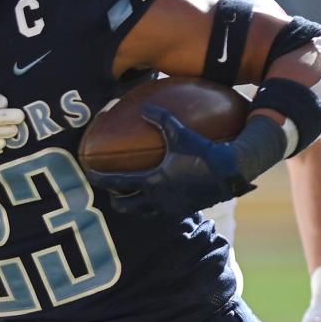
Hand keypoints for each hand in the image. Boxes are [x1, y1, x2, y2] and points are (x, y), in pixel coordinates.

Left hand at [86, 105, 253, 216]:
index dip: (100, 178)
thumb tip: (145, 108)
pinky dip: (155, 208)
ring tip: (131, 198)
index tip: (89, 175)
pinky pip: (163, 213)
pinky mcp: (185, 211)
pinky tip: (158, 200)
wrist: (231, 172)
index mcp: (152, 181)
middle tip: (110, 193)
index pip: (117, 182)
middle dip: (116, 201)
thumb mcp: (180, 133)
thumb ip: (161, 119)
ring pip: (144, 213)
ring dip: (135, 206)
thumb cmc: (203, 151)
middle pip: (126, 206)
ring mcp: (171, 208)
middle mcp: (158, 198)